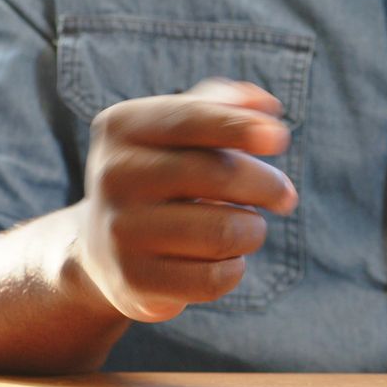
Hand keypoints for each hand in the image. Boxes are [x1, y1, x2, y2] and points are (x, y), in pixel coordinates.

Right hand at [76, 79, 297, 321]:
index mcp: (122, 127)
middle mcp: (113, 175)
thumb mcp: (179, 130)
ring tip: (248, 228)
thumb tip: (266, 106)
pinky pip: (214, 279)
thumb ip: (223, 105)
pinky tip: (225, 261)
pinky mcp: (132, 281)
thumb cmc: (163, 174)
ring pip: (224, 232)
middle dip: (268, 185)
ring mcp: (118, 231)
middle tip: (285, 196)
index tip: (280, 138)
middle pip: (218, 175)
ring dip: (253, 231)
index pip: (190, 119)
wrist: (101, 246)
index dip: (240, 127)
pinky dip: (234, 269)